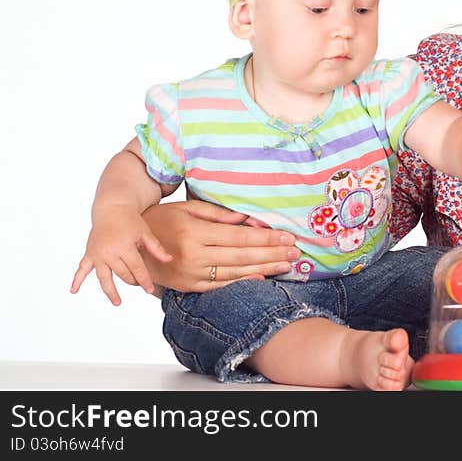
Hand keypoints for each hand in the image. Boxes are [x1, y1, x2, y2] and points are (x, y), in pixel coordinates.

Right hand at [70, 205, 173, 305]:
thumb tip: (170, 260)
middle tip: (140, 285)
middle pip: (122, 274)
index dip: (144, 280)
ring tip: (118, 302)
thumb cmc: (131, 221)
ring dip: (110, 291)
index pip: (136, 269)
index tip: (150, 290)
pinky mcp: (89, 253)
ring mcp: (97, 254)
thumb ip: (156, 247)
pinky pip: (81, 269)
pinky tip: (73, 291)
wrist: (111, 208)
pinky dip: (77, 280)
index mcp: (124, 247)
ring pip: (104, 277)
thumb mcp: (145, 232)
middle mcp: (109, 252)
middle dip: (133, 281)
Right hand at [140, 200, 300, 291]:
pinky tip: (263, 278)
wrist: (132, 247)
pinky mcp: (188, 287)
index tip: (287, 237)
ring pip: (235, 273)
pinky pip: (221, 285)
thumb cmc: (162, 221)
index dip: (266, 238)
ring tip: (286, 265)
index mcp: (193, 232)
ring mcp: (190, 274)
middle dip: (272, 254)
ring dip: (264, 269)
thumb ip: (219, 214)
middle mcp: (193, 255)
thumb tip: (249, 220)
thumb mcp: (187, 208)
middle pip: (242, 256)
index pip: (239, 237)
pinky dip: (243, 282)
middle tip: (295, 252)